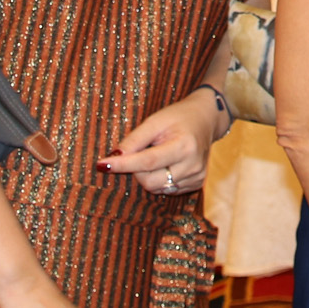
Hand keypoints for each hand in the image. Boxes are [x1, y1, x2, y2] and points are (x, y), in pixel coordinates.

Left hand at [99, 89, 221, 195]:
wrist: (206, 119)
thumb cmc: (178, 117)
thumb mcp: (155, 120)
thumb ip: (135, 139)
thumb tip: (114, 156)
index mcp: (184, 146)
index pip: (147, 161)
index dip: (123, 164)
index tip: (102, 164)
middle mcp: (193, 166)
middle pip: (150, 181)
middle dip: (136, 170)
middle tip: (140, 151)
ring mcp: (196, 178)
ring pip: (157, 188)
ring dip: (148, 175)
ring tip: (157, 154)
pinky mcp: (196, 185)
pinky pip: (166, 190)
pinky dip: (159, 179)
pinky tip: (166, 164)